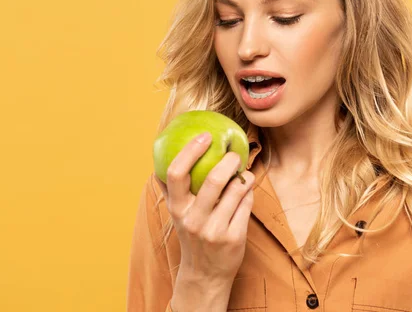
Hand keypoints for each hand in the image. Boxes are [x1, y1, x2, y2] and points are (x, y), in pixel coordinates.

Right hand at [153, 132, 254, 282]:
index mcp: (177, 208)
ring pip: (235, 191)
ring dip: (244, 176)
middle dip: (228, 161)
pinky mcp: (234, 238)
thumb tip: (162, 155)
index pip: (176, 173)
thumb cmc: (192, 235)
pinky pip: (246, 205)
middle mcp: (193, 219)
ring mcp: (214, 230)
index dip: (190, 150)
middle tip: (234, 153)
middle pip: (212, 180)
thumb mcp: (178, 214)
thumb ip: (171, 188)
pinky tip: (248, 188)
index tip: (205, 136)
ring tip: (244, 171)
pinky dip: (249, 192)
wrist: (205, 275)